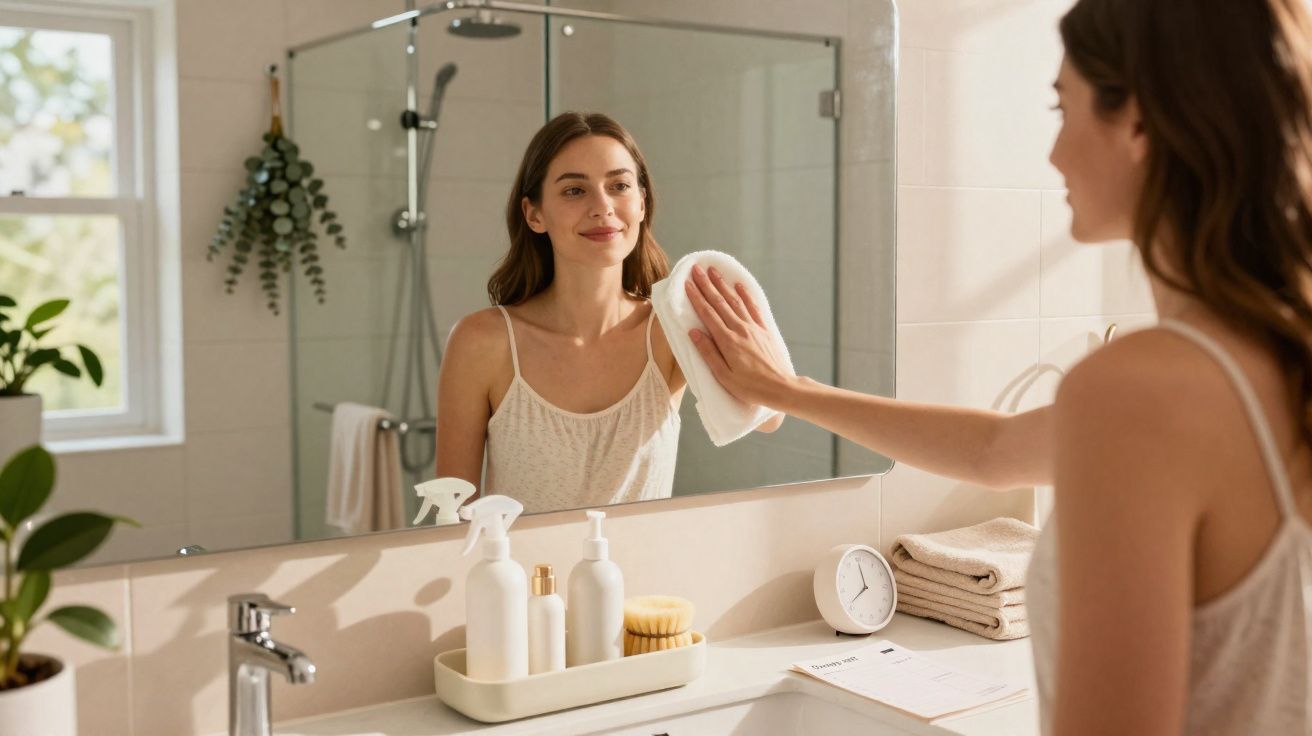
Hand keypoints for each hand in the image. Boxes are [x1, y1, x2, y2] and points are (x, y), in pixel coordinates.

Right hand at [684, 264, 792, 407]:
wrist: (781, 387)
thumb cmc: (750, 387)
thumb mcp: (724, 376)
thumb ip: (708, 352)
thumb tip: (693, 332)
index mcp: (727, 341)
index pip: (707, 314)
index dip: (696, 297)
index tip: (687, 283)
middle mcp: (740, 329)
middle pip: (719, 302)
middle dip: (706, 284)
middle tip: (696, 269)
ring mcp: (753, 327)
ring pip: (735, 301)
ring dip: (723, 285)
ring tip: (713, 271)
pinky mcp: (764, 330)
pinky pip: (753, 307)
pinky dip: (745, 295)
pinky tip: (739, 286)